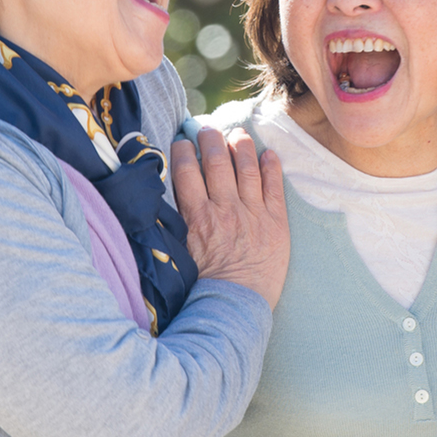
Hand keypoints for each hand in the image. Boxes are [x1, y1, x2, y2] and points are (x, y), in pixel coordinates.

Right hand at [170, 127, 287, 309]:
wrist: (235, 307)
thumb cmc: (203, 285)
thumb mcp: (180, 252)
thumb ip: (175, 224)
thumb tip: (161, 204)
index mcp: (196, 217)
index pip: (187, 171)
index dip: (184, 150)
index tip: (183, 140)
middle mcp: (225, 209)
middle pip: (217, 161)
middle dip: (211, 139)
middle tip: (208, 129)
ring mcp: (253, 213)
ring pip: (247, 168)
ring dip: (241, 145)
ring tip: (238, 134)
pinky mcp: (276, 222)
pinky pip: (275, 186)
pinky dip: (272, 166)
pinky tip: (269, 154)